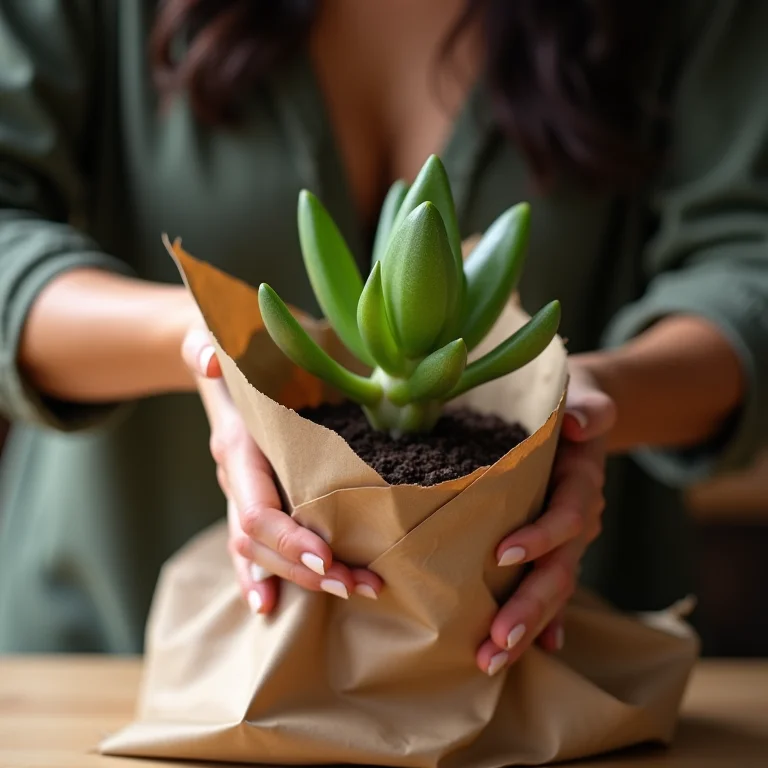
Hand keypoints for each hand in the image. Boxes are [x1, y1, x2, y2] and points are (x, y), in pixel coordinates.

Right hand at [181, 323, 382, 613]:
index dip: (287, 538)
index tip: (326, 558)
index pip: (255, 509)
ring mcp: (241, 491)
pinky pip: (253, 546)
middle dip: (306, 571)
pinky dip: (262, 577)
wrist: (218, 355)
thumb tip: (213, 362)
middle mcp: (235, 477)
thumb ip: (211, 345)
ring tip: (353, 592)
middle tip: (359, 586)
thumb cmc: (236, 342)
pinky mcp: (255, 496)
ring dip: (302, 580)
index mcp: (237, 446)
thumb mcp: (221, 333)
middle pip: (261, 543)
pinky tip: (275, 607)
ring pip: (261, 552)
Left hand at [476, 359, 615, 674]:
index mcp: (580, 483)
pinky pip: (549, 585)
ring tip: (494, 659)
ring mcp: (567, 538)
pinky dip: (546, 621)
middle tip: (497, 642)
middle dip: (530, 608)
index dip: (541, 537)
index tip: (502, 554)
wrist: (579, 412)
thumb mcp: (582, 394)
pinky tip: (535, 651)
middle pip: (559, 569)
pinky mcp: (553, 546)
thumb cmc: (567, 399)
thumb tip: (578, 422)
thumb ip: (589, 409)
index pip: (567, 517)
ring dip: (528, 627)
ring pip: (551, 587)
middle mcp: (578, 517)